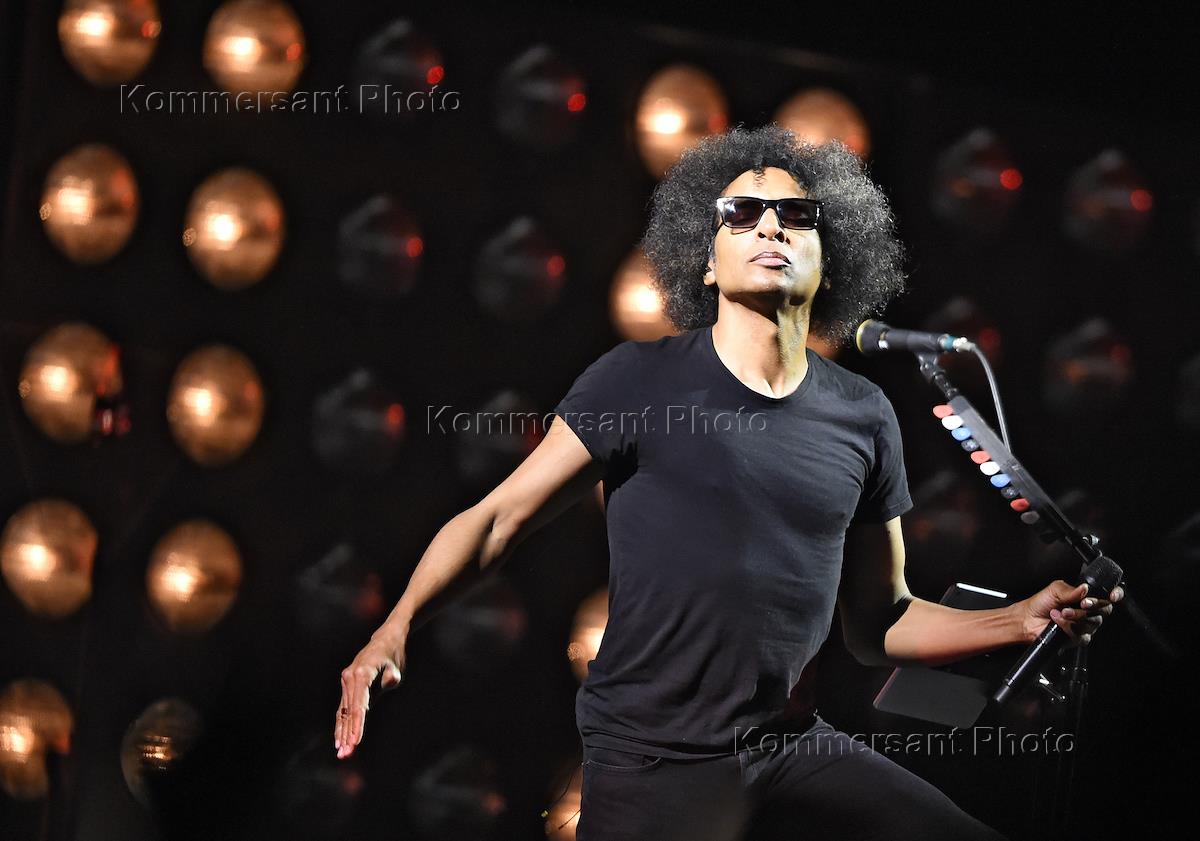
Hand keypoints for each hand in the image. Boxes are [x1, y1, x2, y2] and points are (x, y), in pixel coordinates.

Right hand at [335, 635, 404, 758]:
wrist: (386, 640)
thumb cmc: (394, 656)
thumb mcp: (396, 668)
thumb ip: (391, 678)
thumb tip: (388, 685)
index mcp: (361, 674)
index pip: (359, 705)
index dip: (357, 725)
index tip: (356, 741)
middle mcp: (350, 677)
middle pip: (348, 711)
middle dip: (347, 734)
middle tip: (346, 755)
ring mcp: (346, 681)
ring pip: (342, 711)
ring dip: (342, 733)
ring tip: (342, 753)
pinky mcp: (347, 685)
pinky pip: (343, 707)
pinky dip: (342, 723)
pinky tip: (340, 740)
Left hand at [1018, 579, 1123, 645]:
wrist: (1027, 619)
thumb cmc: (1040, 603)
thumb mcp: (1055, 590)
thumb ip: (1071, 590)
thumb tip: (1085, 588)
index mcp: (1086, 597)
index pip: (1107, 596)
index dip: (1115, 595)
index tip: (1112, 596)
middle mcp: (1089, 612)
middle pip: (1104, 610)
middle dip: (1092, 606)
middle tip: (1080, 603)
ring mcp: (1085, 626)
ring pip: (1093, 623)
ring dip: (1076, 616)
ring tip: (1060, 612)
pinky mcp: (1078, 638)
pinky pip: (1082, 635)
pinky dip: (1068, 627)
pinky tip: (1057, 622)